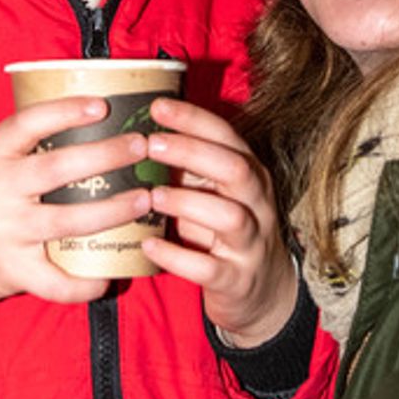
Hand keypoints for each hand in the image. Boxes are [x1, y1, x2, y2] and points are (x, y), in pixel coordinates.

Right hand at [0, 97, 155, 313]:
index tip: (100, 105)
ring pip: (69, 220)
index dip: (64, 112)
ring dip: (113, 210)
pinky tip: (108, 277)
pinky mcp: (11, 270)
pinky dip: (84, 284)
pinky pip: (55, 281)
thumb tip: (88, 125)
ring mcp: (6, 231)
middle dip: (107, 156)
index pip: (27, 124)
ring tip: (144, 198)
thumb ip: (24, 150)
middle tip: (140, 146)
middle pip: (58, 168)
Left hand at [140, 96, 297, 346]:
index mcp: (250, 174)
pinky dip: (177, 256)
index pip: (227, 136)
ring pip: (230, 217)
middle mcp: (257, 203)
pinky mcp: (237, 279)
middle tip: (149, 144)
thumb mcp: (214, 192)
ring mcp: (251, 243)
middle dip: (192, 151)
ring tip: (151, 195)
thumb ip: (187, 167)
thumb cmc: (223, 231)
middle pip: (236, 169)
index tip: (157, 106)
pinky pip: (210, 268)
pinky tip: (149, 245)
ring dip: (187, 202)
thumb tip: (137, 133)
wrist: (262, 291)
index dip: (194, 119)